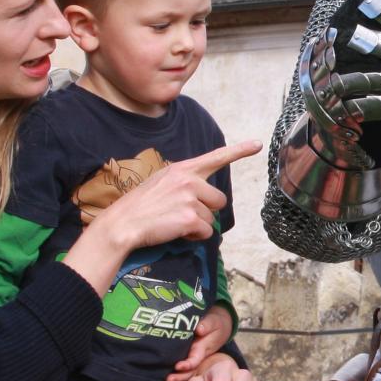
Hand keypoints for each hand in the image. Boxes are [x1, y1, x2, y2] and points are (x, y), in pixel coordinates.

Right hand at [63, 140, 260, 297]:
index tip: (258, 144)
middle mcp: (188, 180)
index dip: (239, 151)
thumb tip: (205, 197)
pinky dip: (194, 236)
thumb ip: (185, 182)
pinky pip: (206, 232)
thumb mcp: (162, 182)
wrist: (122, 223)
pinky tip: (176, 232)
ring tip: (173, 222)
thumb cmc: (141, 206)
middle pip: (219, 199)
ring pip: (212, 218)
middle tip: (181, 213)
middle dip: (206, 210)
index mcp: (182, 169)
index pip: (215, 157)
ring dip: (197, 225)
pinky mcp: (189, 218)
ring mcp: (190, 198)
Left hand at [166, 304, 234, 380]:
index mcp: (202, 349)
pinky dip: (169, 368)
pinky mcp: (183, 355)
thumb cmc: (214, 323)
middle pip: (188, 371)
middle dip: (179, 376)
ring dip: (175, 376)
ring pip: (183, 371)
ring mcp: (189, 357)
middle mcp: (195, 356)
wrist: (213, 325)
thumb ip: (207, 325)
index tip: (178, 366)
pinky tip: (159, 371)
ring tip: (165, 380)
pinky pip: (176, 364)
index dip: (188, 364)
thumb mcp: (214, 322)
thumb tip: (199, 329)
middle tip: (168, 379)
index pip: (195, 360)